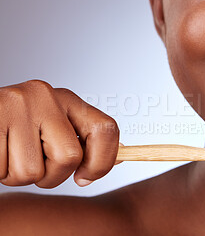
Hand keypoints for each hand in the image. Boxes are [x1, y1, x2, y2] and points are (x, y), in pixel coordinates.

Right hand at [0, 80, 119, 187]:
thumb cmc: (18, 131)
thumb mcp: (54, 129)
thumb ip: (82, 142)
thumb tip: (123, 156)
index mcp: (67, 99)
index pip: (107, 129)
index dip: (103, 162)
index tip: (86, 177)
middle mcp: (45, 96)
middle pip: (69, 157)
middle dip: (52, 176)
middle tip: (35, 164)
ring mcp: (16, 105)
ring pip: (33, 172)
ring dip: (21, 177)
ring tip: (11, 155)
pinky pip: (4, 170)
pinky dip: (0, 172)